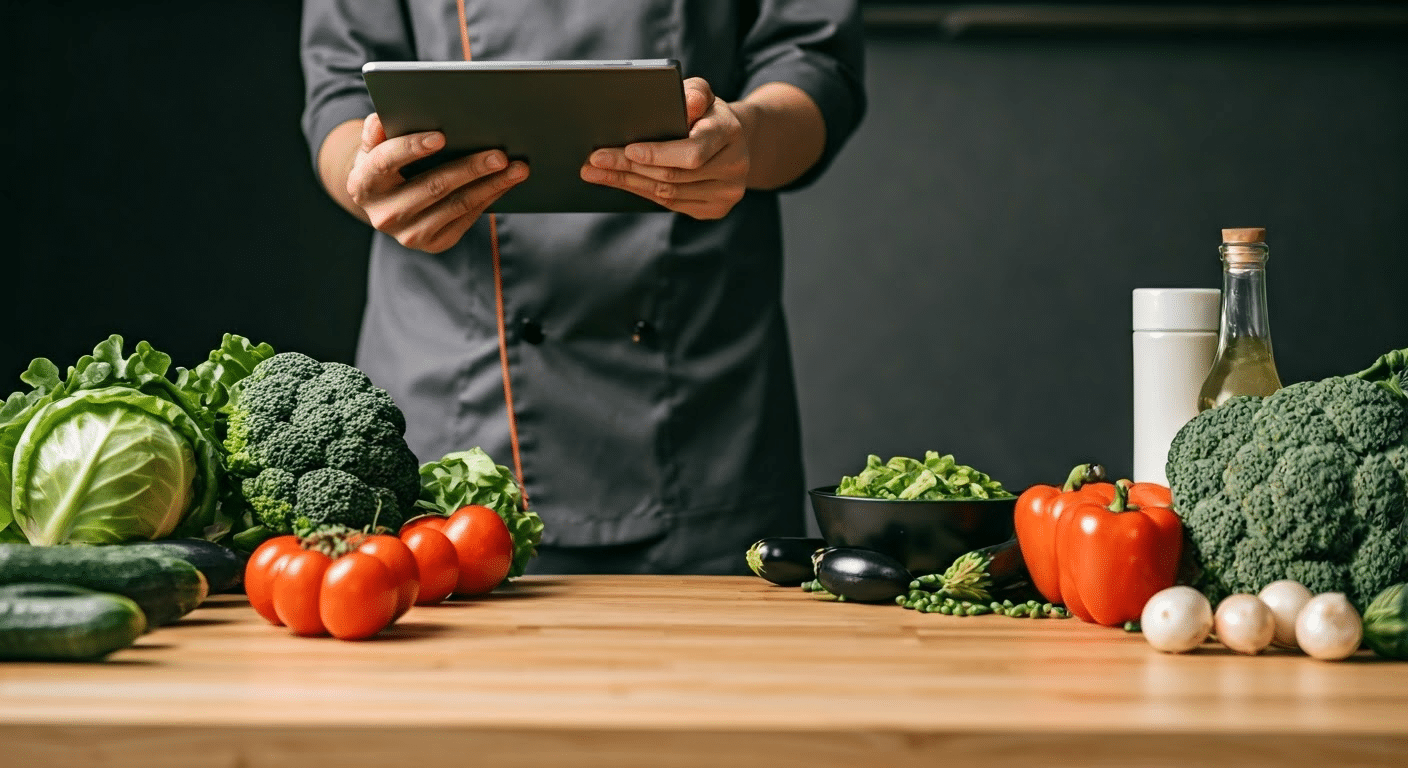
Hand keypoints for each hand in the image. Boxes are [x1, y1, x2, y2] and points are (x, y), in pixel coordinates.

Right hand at [346, 113, 528, 252]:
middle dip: (469, 168)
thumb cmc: (386, 165)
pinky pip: (467, 218)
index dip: (412, 148)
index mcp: (363, 185)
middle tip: (500, 154)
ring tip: (517, 168)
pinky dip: (490, 198)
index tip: (441, 136)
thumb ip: (377, 133)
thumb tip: (381, 118)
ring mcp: (410, 234)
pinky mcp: (434, 243)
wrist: (387, 204)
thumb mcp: (374, 148)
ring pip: (457, 205)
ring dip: (491, 185)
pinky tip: (507, 183)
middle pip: (432, 187)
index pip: (385, 163)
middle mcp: (384, 215)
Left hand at [579, 77, 747, 219]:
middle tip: (595, 161)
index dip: (657, 154)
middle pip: (673, 176)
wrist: (733, 141)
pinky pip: (672, 205)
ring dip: (628, 183)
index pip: (691, 152)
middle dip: (629, 168)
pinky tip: (620, 181)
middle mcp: (735, 166)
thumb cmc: (706, 113)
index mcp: (730, 133)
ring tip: (597, 172)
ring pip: (669, 195)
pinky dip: (642, 192)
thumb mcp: (702, 93)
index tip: (627, 151)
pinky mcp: (715, 209)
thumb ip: (694, 91)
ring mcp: (726, 193)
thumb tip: (686, 102)